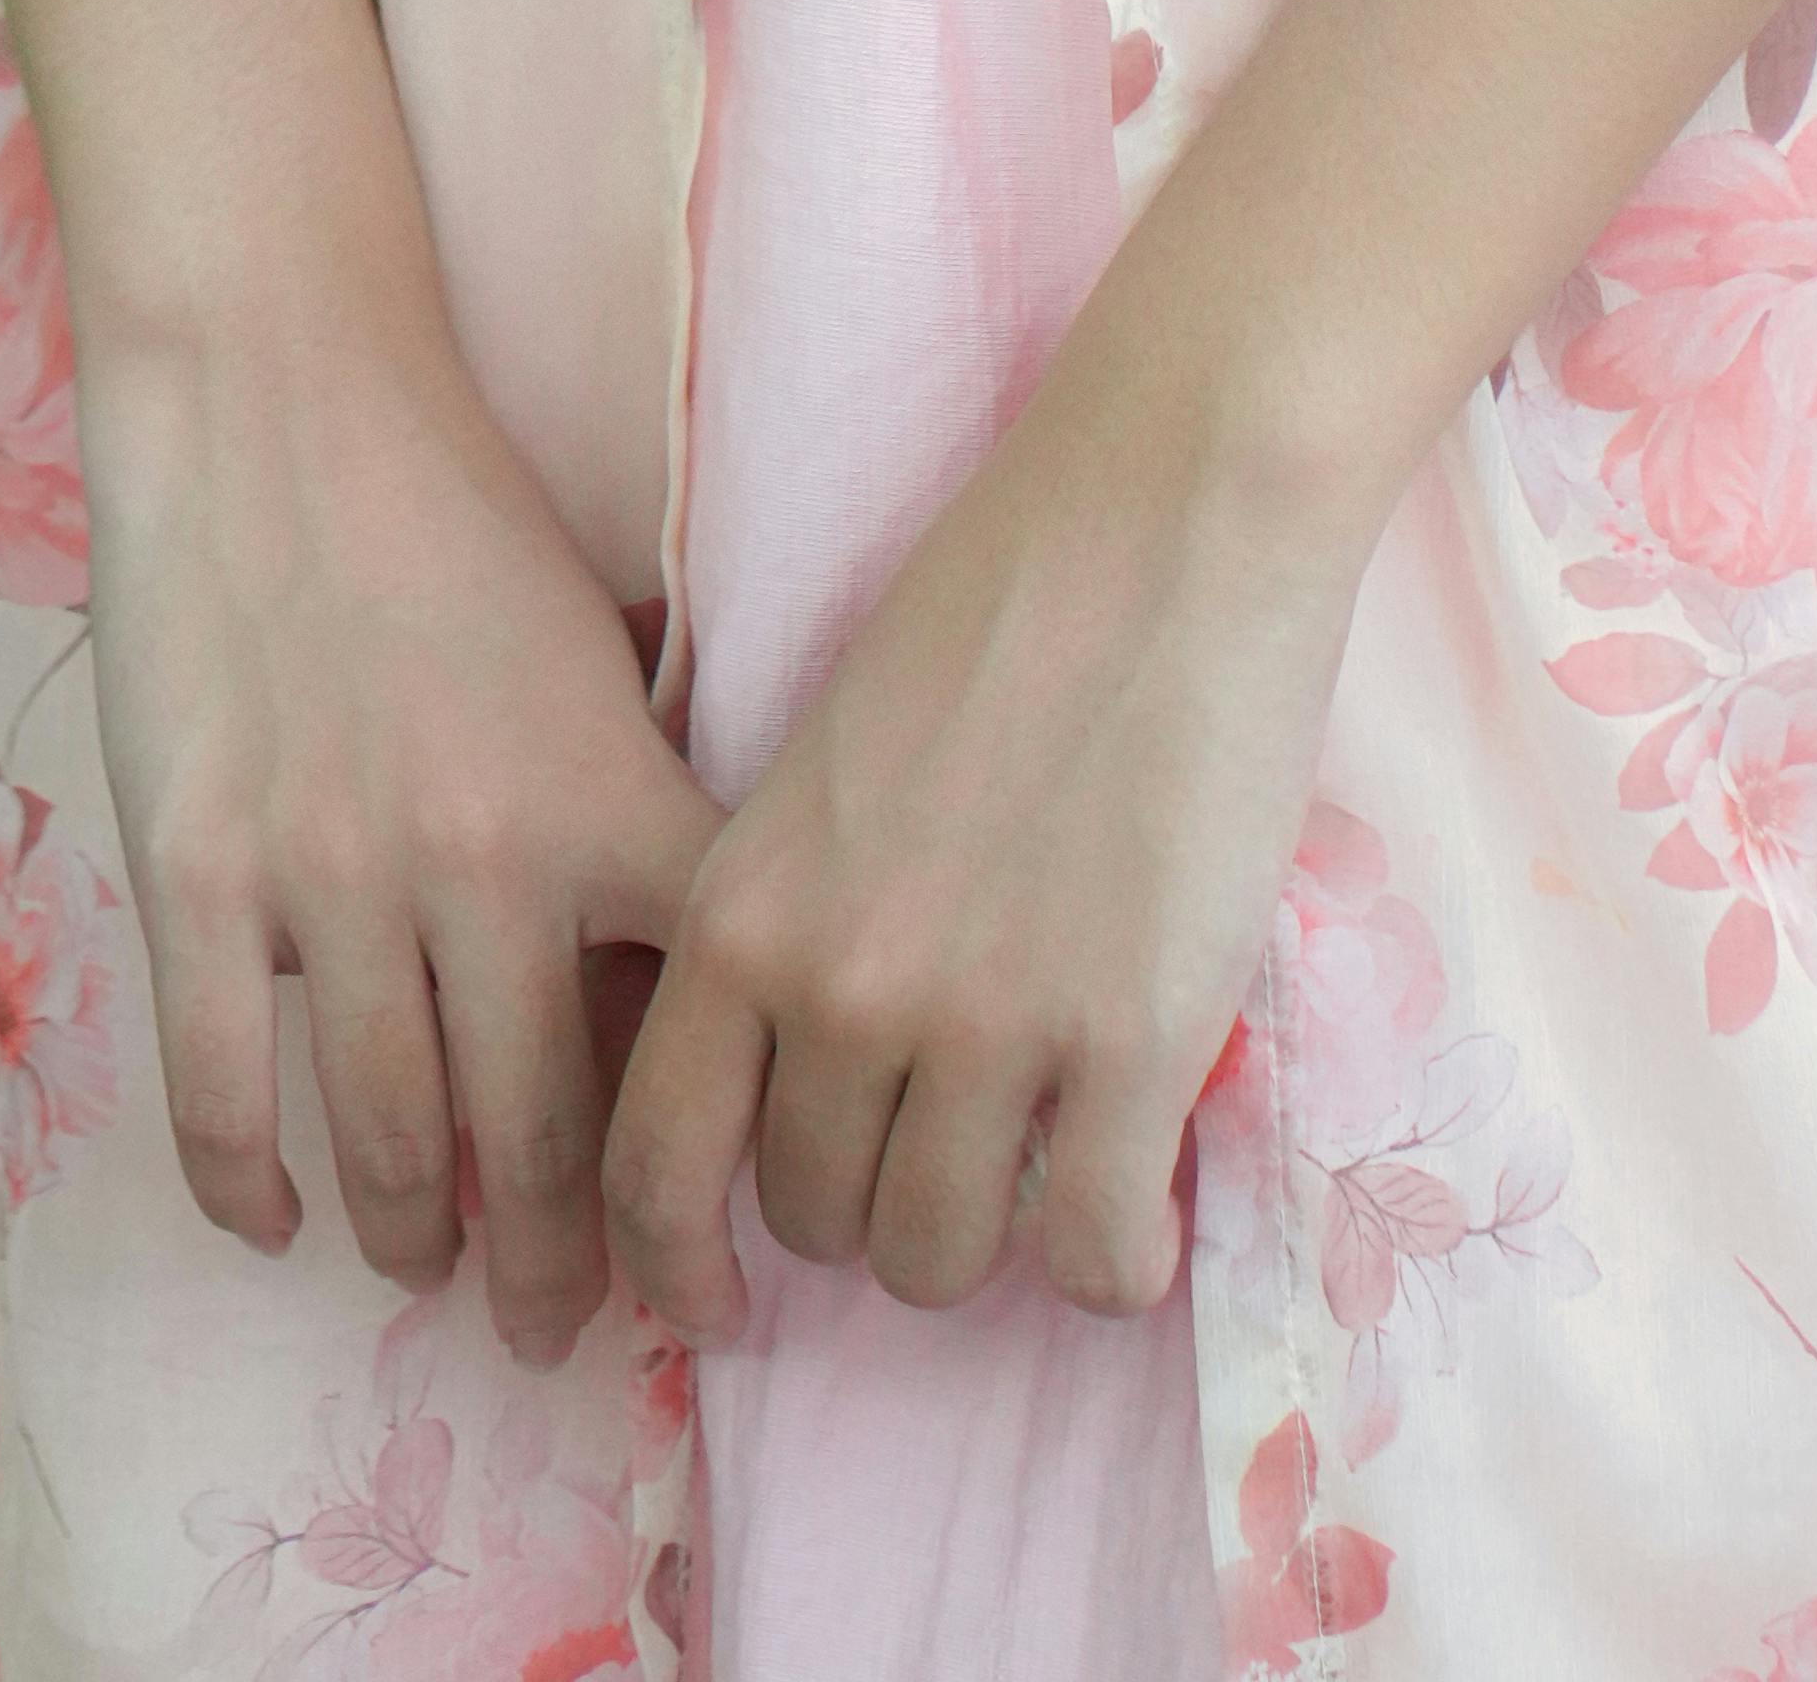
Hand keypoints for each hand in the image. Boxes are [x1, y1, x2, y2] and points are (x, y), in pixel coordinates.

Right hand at [81, 292, 718, 1370]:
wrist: (278, 387)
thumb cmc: (456, 511)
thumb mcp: (599, 660)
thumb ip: (633, 819)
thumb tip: (681, 989)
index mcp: (607, 803)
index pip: (685, 1053)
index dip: (704, 1198)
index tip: (714, 1281)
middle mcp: (482, 861)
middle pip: (534, 1145)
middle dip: (556, 1272)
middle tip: (561, 1329)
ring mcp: (331, 876)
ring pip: (384, 1140)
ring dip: (411, 1236)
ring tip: (425, 1268)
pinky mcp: (199, 872)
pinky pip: (224, 1092)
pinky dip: (251, 1187)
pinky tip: (277, 1218)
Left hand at [601, 331, 1375, 1346]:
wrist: (1166, 512)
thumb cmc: (998, 608)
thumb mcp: (820, 767)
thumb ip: (787, 920)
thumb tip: (788, 1079)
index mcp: (742, 910)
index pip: (650, 1168)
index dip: (678, 1270)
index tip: (723, 1304)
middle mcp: (840, 988)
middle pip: (816, 1223)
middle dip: (875, 1204)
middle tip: (947, 1132)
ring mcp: (986, 1023)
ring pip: (944, 1260)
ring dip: (994, 1232)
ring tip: (1045, 1144)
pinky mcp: (1132, 1040)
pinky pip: (1098, 1256)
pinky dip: (1117, 1253)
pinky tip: (1138, 1186)